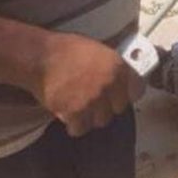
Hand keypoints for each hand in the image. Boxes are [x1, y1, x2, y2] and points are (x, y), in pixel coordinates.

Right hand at [30, 33, 144, 137]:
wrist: (42, 57)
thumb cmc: (67, 50)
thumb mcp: (98, 51)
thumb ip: (111, 68)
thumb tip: (118, 81)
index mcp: (118, 66)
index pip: (135, 91)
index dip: (124, 96)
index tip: (117, 99)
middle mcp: (109, 84)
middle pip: (117, 109)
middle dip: (106, 108)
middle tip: (94, 105)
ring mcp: (93, 99)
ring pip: (100, 121)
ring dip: (91, 118)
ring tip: (80, 111)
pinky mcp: (76, 112)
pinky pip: (80, 128)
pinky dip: (74, 125)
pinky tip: (68, 116)